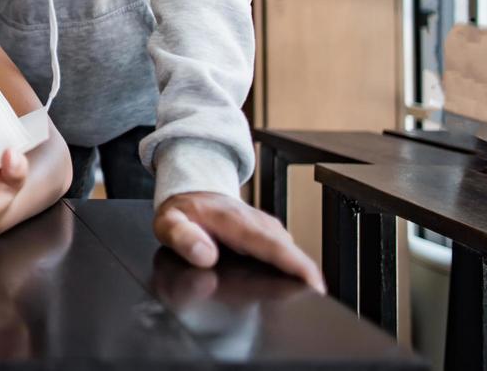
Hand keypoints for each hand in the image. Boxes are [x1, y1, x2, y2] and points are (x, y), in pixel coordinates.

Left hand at [153, 191, 324, 291]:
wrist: (190, 189)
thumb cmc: (181, 209)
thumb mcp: (168, 223)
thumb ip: (182, 237)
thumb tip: (206, 254)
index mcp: (233, 220)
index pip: (269, 243)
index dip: (294, 263)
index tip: (313, 282)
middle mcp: (254, 221)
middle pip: (288, 248)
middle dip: (307, 272)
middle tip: (318, 298)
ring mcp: (264, 225)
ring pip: (290, 248)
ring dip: (302, 269)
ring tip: (310, 295)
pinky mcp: (267, 231)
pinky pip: (285, 248)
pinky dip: (295, 265)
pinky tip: (297, 283)